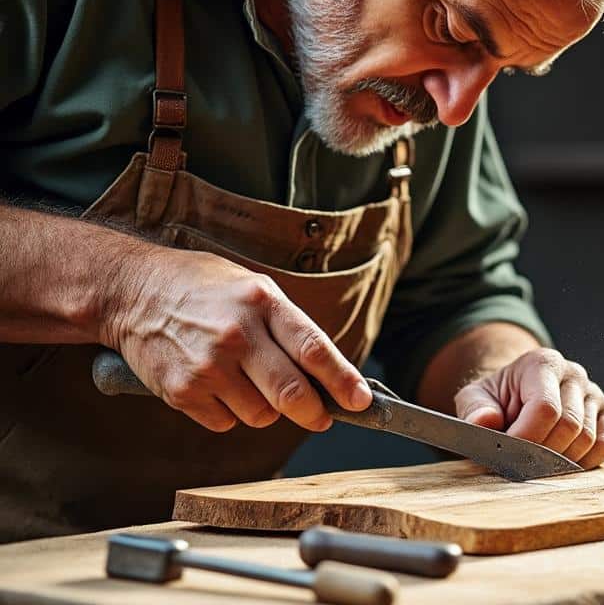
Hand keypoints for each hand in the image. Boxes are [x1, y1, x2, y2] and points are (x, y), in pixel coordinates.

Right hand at [104, 246, 371, 431]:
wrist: (133, 292)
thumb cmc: (204, 290)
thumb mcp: (256, 290)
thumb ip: (290, 328)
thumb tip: (330, 374)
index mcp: (262, 303)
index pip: (314, 350)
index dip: (343, 381)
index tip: (361, 401)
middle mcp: (236, 335)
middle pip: (291, 394)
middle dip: (314, 413)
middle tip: (322, 417)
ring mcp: (207, 367)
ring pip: (261, 415)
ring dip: (266, 409)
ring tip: (248, 381)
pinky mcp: (181, 392)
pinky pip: (226, 423)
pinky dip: (230, 413)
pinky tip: (217, 386)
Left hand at [453, 348, 603, 468]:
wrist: (516, 395)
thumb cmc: (496, 399)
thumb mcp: (474, 399)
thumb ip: (475, 409)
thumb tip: (486, 422)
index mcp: (543, 363)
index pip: (545, 407)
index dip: (526, 438)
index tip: (506, 454)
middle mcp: (574, 374)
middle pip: (569, 426)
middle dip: (542, 453)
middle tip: (520, 463)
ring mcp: (594, 393)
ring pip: (587, 439)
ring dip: (561, 461)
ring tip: (536, 461)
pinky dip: (585, 462)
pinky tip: (561, 461)